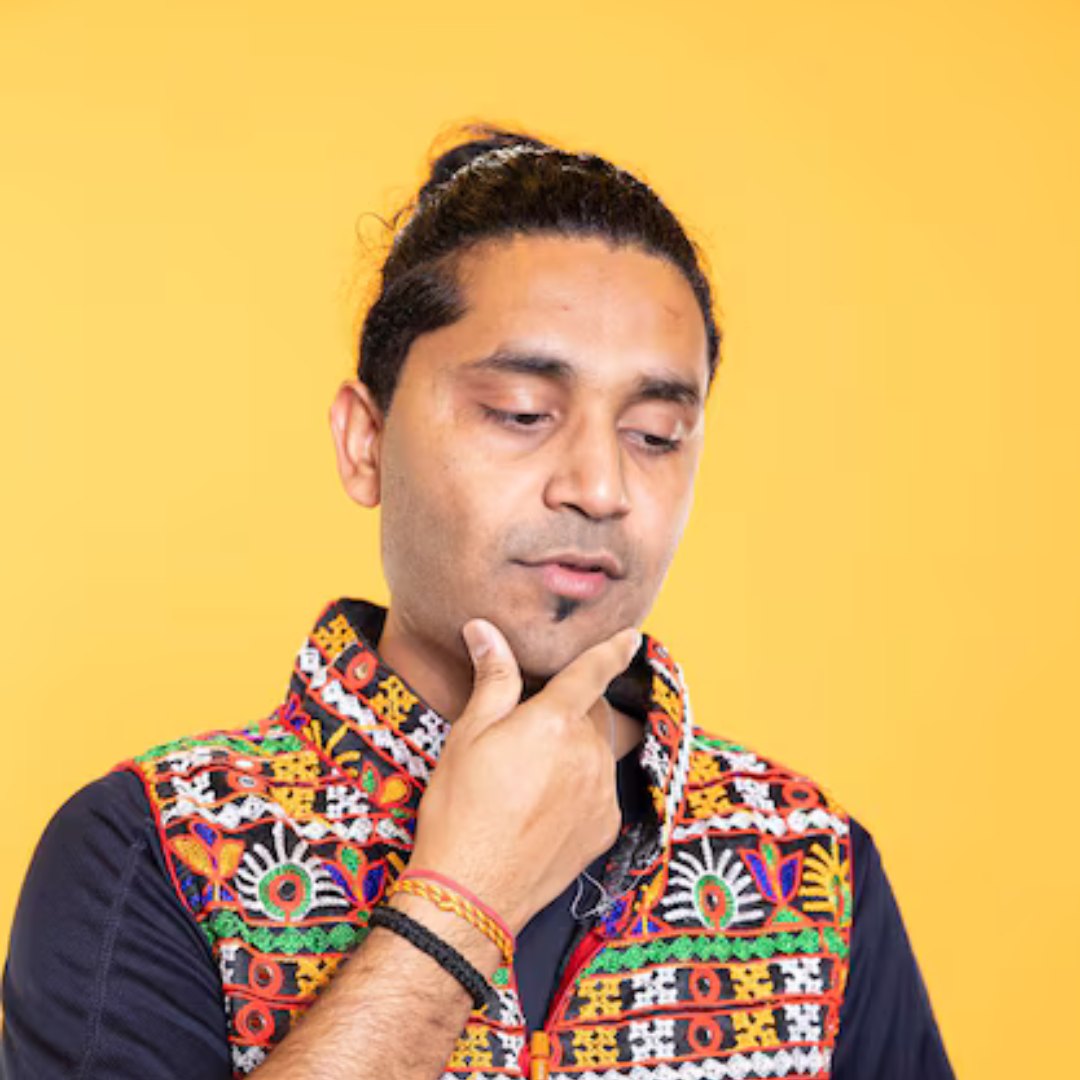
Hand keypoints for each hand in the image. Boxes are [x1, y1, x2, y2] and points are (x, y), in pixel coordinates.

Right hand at [405, 619, 640, 934]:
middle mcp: (589, 754)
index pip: (591, 673)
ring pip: (595, 753)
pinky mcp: (606, 828)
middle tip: (525, 736)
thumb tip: (485, 630)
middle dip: (566, 714)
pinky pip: (599, 791)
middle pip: (588, 715)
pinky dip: (579, 789)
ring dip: (572, 752)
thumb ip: (492, 679)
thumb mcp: (467, 736)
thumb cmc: (460, 809)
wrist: (472, 892)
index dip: (612, 650)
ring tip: (526, 781)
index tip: (630, 636)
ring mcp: (602, 793)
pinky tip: (542, 809)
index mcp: (555, 722)